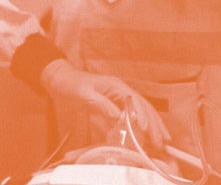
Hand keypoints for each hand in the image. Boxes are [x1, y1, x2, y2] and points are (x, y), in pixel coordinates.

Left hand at [40, 59, 169, 149]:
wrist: (59, 79)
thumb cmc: (70, 83)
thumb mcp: (83, 94)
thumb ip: (100, 104)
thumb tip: (118, 116)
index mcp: (116, 86)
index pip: (135, 100)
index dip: (142, 115)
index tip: (145, 129)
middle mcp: (121, 91)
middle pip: (143, 107)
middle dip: (154, 124)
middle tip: (161, 140)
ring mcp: (119, 98)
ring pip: (141, 112)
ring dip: (152, 126)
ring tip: (161, 140)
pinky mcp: (114, 106)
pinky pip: (131, 117)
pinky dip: (140, 127)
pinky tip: (145, 137)